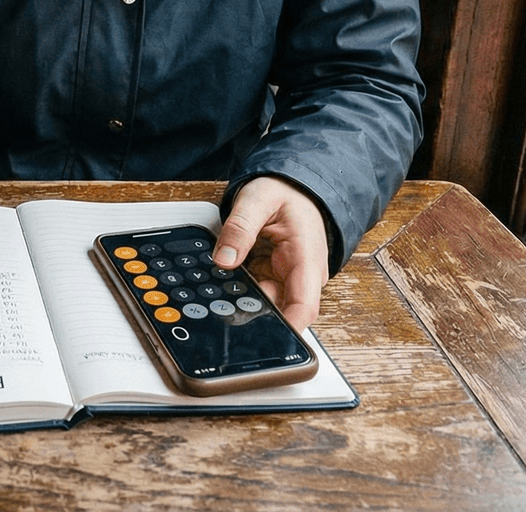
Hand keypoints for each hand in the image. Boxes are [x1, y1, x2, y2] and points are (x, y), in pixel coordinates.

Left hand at [212, 176, 329, 331]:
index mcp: (306, 258)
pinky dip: (238, 288)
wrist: (294, 188)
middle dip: (249, 310)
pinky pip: (253, 292)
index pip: (304, 307)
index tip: (260, 337)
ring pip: (261, 304)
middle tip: (220, 301)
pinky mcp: (272, 278)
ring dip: (239, 298)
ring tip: (219, 283)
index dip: (285, 328)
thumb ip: (240, 227)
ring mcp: (286, 279)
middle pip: (278, 310)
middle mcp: (301, 276)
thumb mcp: (258, 199)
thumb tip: (224, 259)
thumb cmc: (286, 193)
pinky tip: (224, 278)